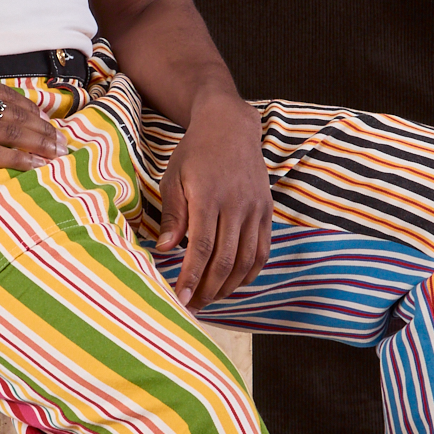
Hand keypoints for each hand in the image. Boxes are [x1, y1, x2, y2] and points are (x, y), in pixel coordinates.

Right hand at [0, 67, 63, 181]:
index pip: (7, 95)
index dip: (33, 110)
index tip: (48, 122)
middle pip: (15, 113)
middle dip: (43, 128)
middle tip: (62, 142)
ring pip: (10, 132)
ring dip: (39, 144)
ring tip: (56, 154)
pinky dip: (19, 159)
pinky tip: (35, 165)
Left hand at [155, 94, 270, 307]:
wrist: (231, 127)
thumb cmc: (195, 153)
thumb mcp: (174, 178)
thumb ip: (173, 215)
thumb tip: (166, 249)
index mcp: (209, 197)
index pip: (202, 248)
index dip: (191, 277)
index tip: (180, 299)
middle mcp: (236, 205)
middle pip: (225, 260)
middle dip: (207, 289)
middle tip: (191, 306)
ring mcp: (256, 209)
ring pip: (245, 260)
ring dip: (228, 286)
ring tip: (209, 298)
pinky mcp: (267, 211)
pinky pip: (262, 250)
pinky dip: (250, 273)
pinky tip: (234, 284)